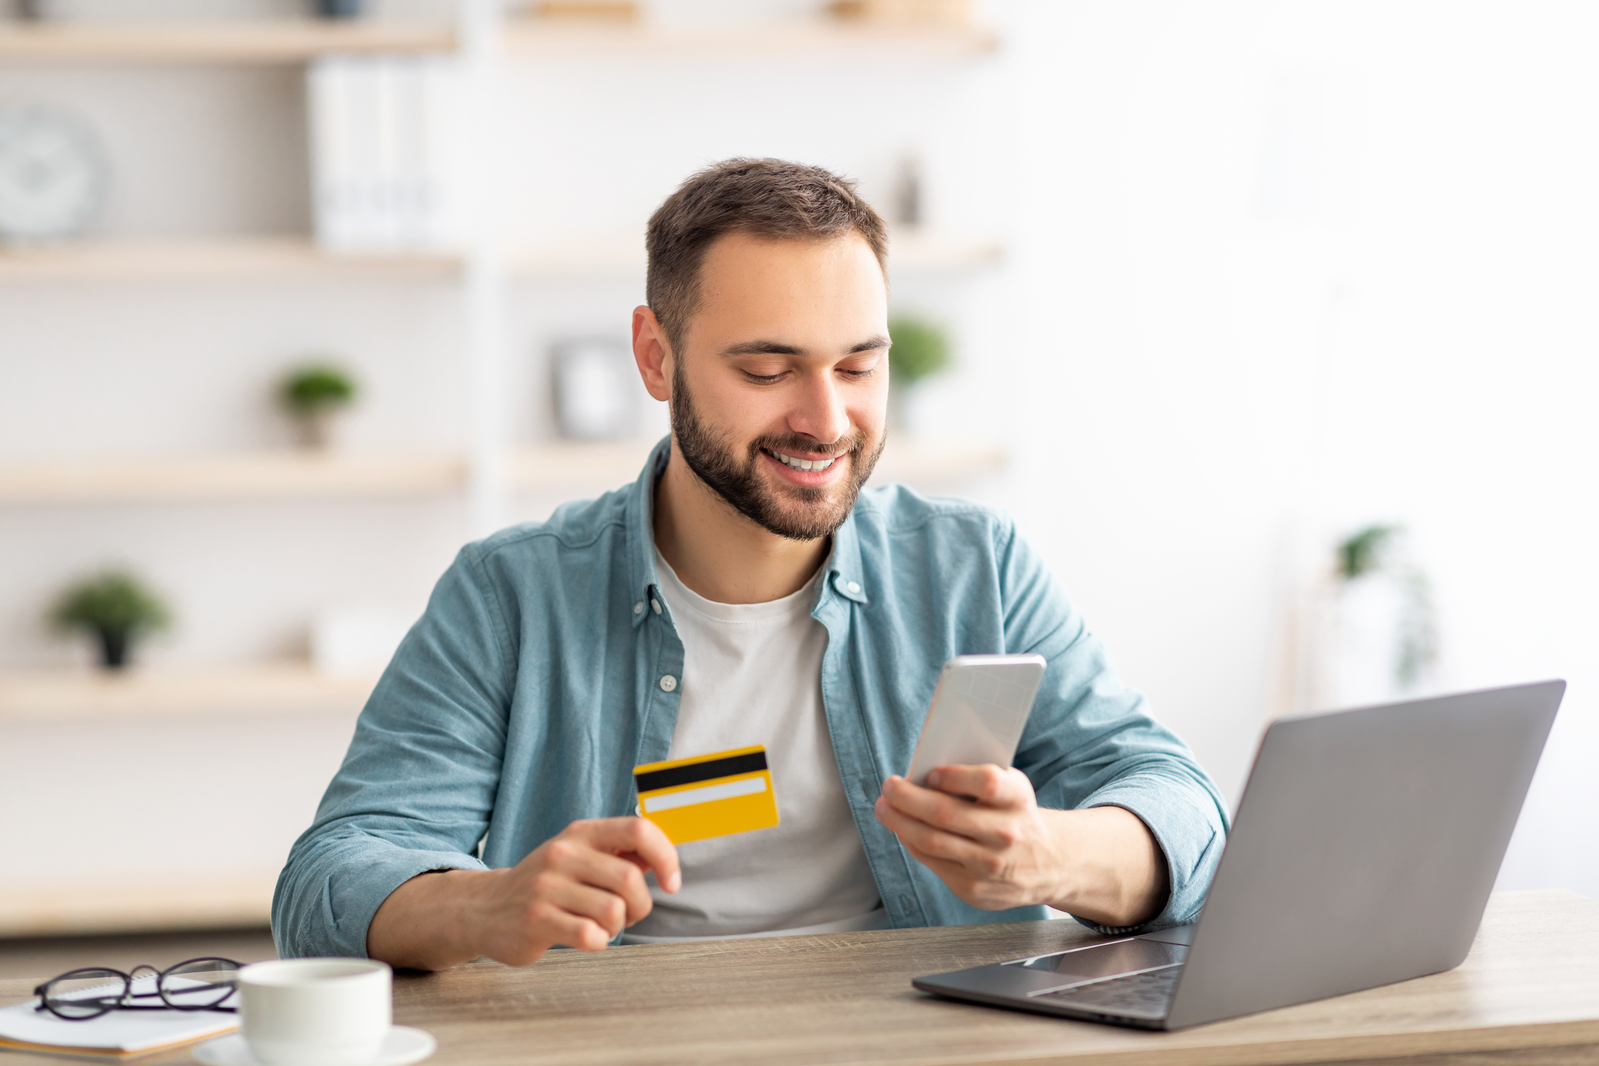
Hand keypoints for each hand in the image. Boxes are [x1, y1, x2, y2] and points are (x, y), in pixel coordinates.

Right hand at [367, 817, 679, 969]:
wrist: (485, 908)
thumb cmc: (545, 884)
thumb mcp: (579, 856)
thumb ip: (620, 854)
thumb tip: (664, 856)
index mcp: (581, 833)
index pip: (638, 830)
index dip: (666, 857)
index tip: (671, 882)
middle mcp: (563, 854)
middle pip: (629, 879)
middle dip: (641, 905)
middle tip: (628, 914)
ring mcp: (546, 887)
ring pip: (613, 911)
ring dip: (617, 926)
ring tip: (599, 925)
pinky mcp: (536, 921)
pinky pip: (590, 936)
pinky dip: (597, 942)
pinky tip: (583, 936)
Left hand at [874, 765, 1168, 927]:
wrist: (1049, 863)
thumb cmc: (1016, 814)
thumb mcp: (1011, 789)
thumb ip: (976, 779)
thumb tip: (922, 773)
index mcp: (1018, 800)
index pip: (987, 783)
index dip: (954, 776)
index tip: (931, 772)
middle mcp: (1006, 834)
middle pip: (945, 814)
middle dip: (907, 798)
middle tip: (889, 786)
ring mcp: (989, 866)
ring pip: (930, 842)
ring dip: (898, 822)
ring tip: (885, 807)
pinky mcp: (974, 889)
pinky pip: (931, 862)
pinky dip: (911, 842)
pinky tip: (903, 829)